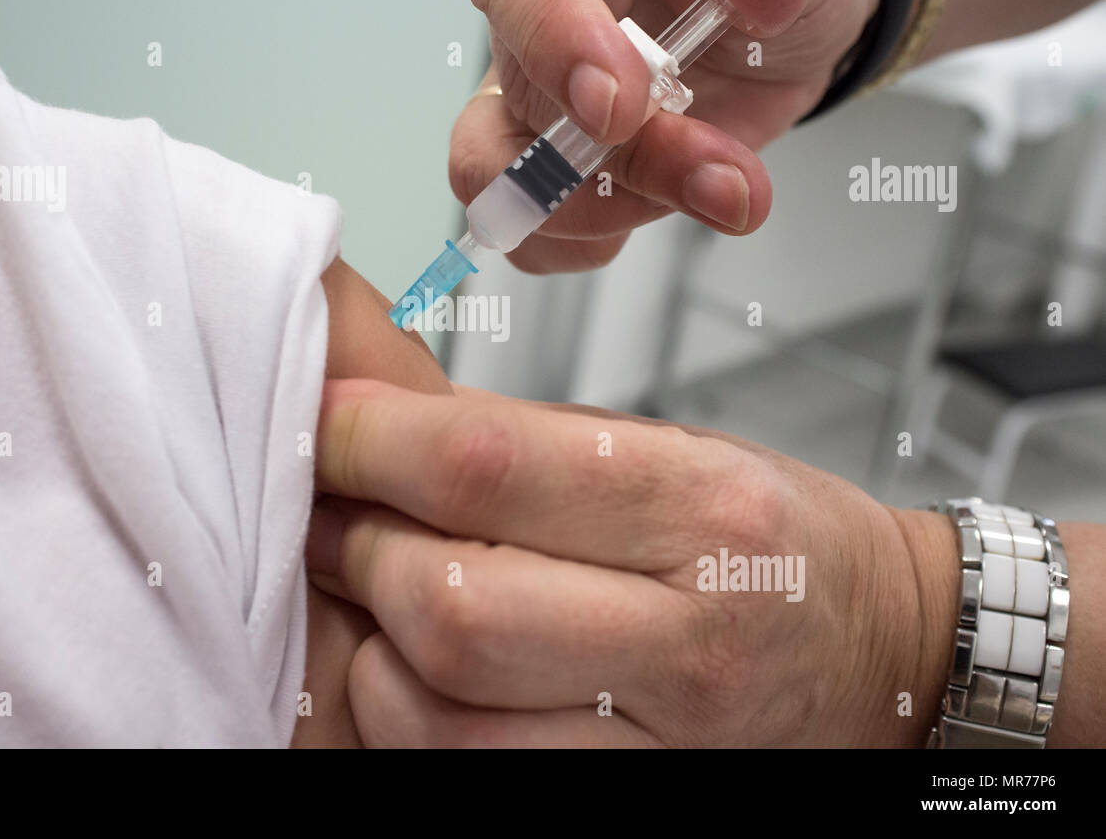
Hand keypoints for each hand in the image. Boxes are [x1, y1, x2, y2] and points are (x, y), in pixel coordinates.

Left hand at [308, 379, 957, 746]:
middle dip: (358, 546)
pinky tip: (415, 665)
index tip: (325, 422)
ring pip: (441, 714)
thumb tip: (373, 409)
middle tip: (335, 509)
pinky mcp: (633, 795)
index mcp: (702, 509)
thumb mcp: (672, 448)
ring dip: (372, 645)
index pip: (487, 467)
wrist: (880, 647)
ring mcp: (665, 741)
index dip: (370, 438)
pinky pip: (465, 773)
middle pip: (452, 602)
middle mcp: (691, 634)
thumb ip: (520, 436)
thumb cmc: (773, 538)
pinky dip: (408, 718)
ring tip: (374, 590)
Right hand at [450, 0, 885, 271]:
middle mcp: (534, 10)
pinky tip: (672, 203)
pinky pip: (536, 232)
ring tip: (726, 189)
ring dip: (612, 206)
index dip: (554, 39)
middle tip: (702, 169)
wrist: (794, 23)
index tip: (615, 104)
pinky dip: (600, 237)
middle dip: (604, 155)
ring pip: (504, 176)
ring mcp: (536, 95)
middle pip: (516, 96)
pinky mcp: (558, 166)